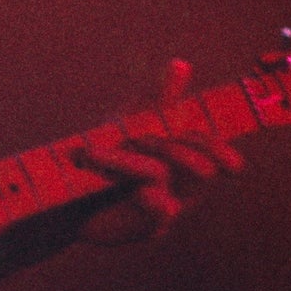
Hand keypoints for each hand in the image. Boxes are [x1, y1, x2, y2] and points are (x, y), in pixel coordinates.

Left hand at [79, 58, 242, 244]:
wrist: (69, 197)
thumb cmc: (108, 158)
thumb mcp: (133, 123)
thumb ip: (160, 98)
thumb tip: (181, 63)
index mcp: (186, 161)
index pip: (218, 156)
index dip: (221, 149)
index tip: (208, 140)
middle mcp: (183, 187)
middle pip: (201, 167)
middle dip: (171, 145)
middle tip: (135, 137)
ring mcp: (166, 208)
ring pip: (161, 175)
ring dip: (129, 158)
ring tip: (94, 153)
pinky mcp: (144, 227)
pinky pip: (157, 211)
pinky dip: (150, 198)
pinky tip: (139, 192)